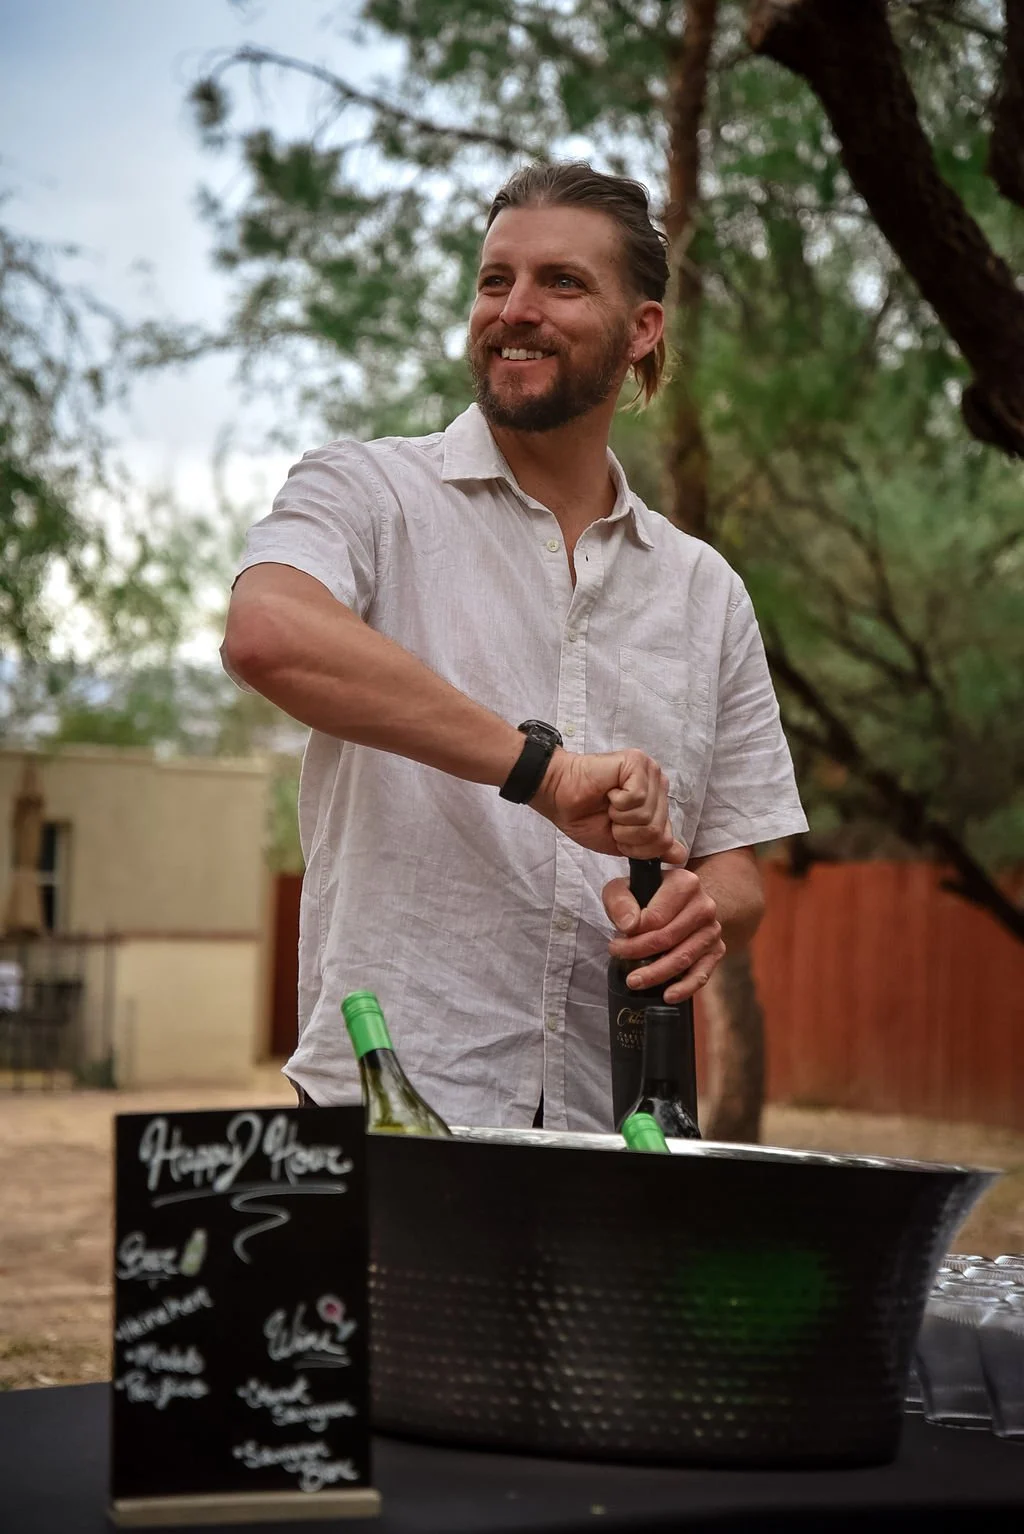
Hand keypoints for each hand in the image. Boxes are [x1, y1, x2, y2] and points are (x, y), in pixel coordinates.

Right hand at [531, 747, 687, 863]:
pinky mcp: (637, 762)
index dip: (638, 847)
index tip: (617, 833)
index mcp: (657, 803)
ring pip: (647, 815)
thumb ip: (651, 847)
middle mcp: (658, 785)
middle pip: (658, 830)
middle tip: (610, 818)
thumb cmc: (585, 816)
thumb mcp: (621, 842)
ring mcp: (649, 772)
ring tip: (608, 805)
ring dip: (620, 818)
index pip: (665, 839)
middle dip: (628, 834)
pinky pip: (637, 798)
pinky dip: (617, 803)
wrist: (558, 797)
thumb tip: (680, 856)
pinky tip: (608, 793)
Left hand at [603, 867, 725, 1002]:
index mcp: (685, 883)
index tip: (614, 942)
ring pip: (683, 958)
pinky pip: (702, 974)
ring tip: (633, 982)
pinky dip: (685, 987)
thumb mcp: (625, 888)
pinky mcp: (717, 950)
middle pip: (668, 938)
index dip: (633, 934)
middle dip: (639, 953)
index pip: (656, 917)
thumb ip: (620, 900)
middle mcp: (704, 906)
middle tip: (618, 960)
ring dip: (656, 973)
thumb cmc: (647, 896)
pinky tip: (668, 996)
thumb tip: (629, 926)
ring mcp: (712, 930)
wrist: (681, 902)